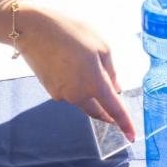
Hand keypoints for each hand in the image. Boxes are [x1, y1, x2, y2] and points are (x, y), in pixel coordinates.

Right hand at [16, 2, 134, 140]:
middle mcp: (79, 95)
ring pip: (83, 102)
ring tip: (90, 72)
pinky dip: (76, 87)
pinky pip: (70, 94)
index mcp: (95, 83)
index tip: (132, 136)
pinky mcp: (51, 91)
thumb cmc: (72, 32)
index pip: (114, 109)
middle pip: (98, 111)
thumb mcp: (101, 45)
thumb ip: (111, 71)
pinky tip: (72, 68)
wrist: (34, 30)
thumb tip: (115, 89)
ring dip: (91, 96)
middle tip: (115, 107)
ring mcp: (63, 95)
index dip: (125, 123)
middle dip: (108, 113)